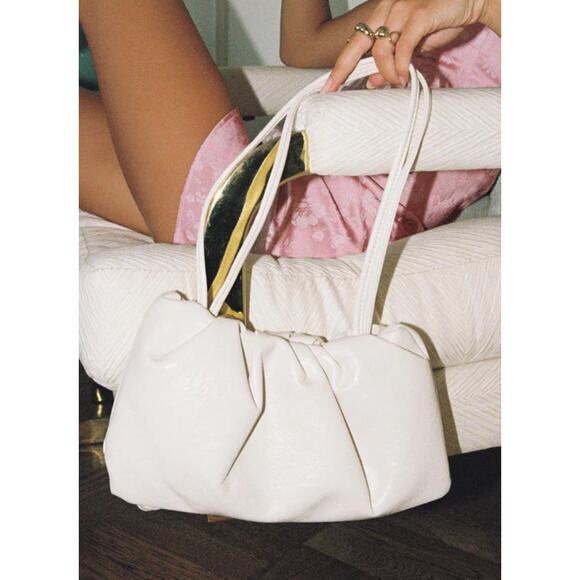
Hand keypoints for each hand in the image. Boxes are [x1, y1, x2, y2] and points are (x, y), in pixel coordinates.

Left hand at [321, 0, 490, 91]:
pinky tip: (404, 76)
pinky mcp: (419, 14)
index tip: (328, 86)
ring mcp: (402, 8)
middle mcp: (387, 8)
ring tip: (397, 82)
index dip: (341, 65)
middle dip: (343, 68)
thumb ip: (392, 62)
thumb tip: (373, 82)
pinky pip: (402, 46)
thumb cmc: (441, 22)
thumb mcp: (412, 48)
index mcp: (382, 14)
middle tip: (334, 88)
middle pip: (357, 42)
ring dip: (387, 72)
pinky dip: (401, 65)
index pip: (355, 41)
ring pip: (380, 48)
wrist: (471, 1)